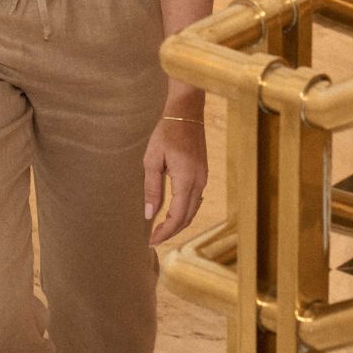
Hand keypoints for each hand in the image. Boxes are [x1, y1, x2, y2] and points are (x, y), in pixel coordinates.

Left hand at [144, 115, 208, 244]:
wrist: (186, 112)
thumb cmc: (166, 133)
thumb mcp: (152, 160)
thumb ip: (152, 188)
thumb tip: (149, 214)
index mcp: (186, 180)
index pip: (177, 217)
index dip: (165, 232)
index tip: (151, 240)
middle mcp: (199, 182)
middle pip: (187, 217)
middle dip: (171, 231)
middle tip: (154, 238)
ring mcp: (203, 178)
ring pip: (193, 210)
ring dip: (179, 222)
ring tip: (161, 229)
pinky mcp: (202, 173)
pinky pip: (195, 199)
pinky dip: (185, 211)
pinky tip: (173, 212)